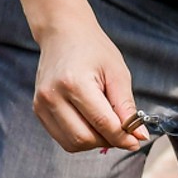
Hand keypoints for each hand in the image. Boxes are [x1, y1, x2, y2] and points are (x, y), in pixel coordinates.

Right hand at [31, 18, 147, 152]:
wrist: (63, 34)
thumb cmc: (93, 49)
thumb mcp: (117, 73)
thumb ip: (127, 107)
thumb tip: (139, 135)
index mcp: (75, 83)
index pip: (102, 123)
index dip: (123, 137)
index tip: (137, 140)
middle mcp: (52, 96)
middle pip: (84, 138)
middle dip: (108, 141)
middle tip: (123, 131)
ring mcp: (41, 104)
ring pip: (72, 143)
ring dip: (95, 141)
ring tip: (107, 124)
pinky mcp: (38, 110)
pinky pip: (62, 137)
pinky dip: (81, 137)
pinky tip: (92, 122)